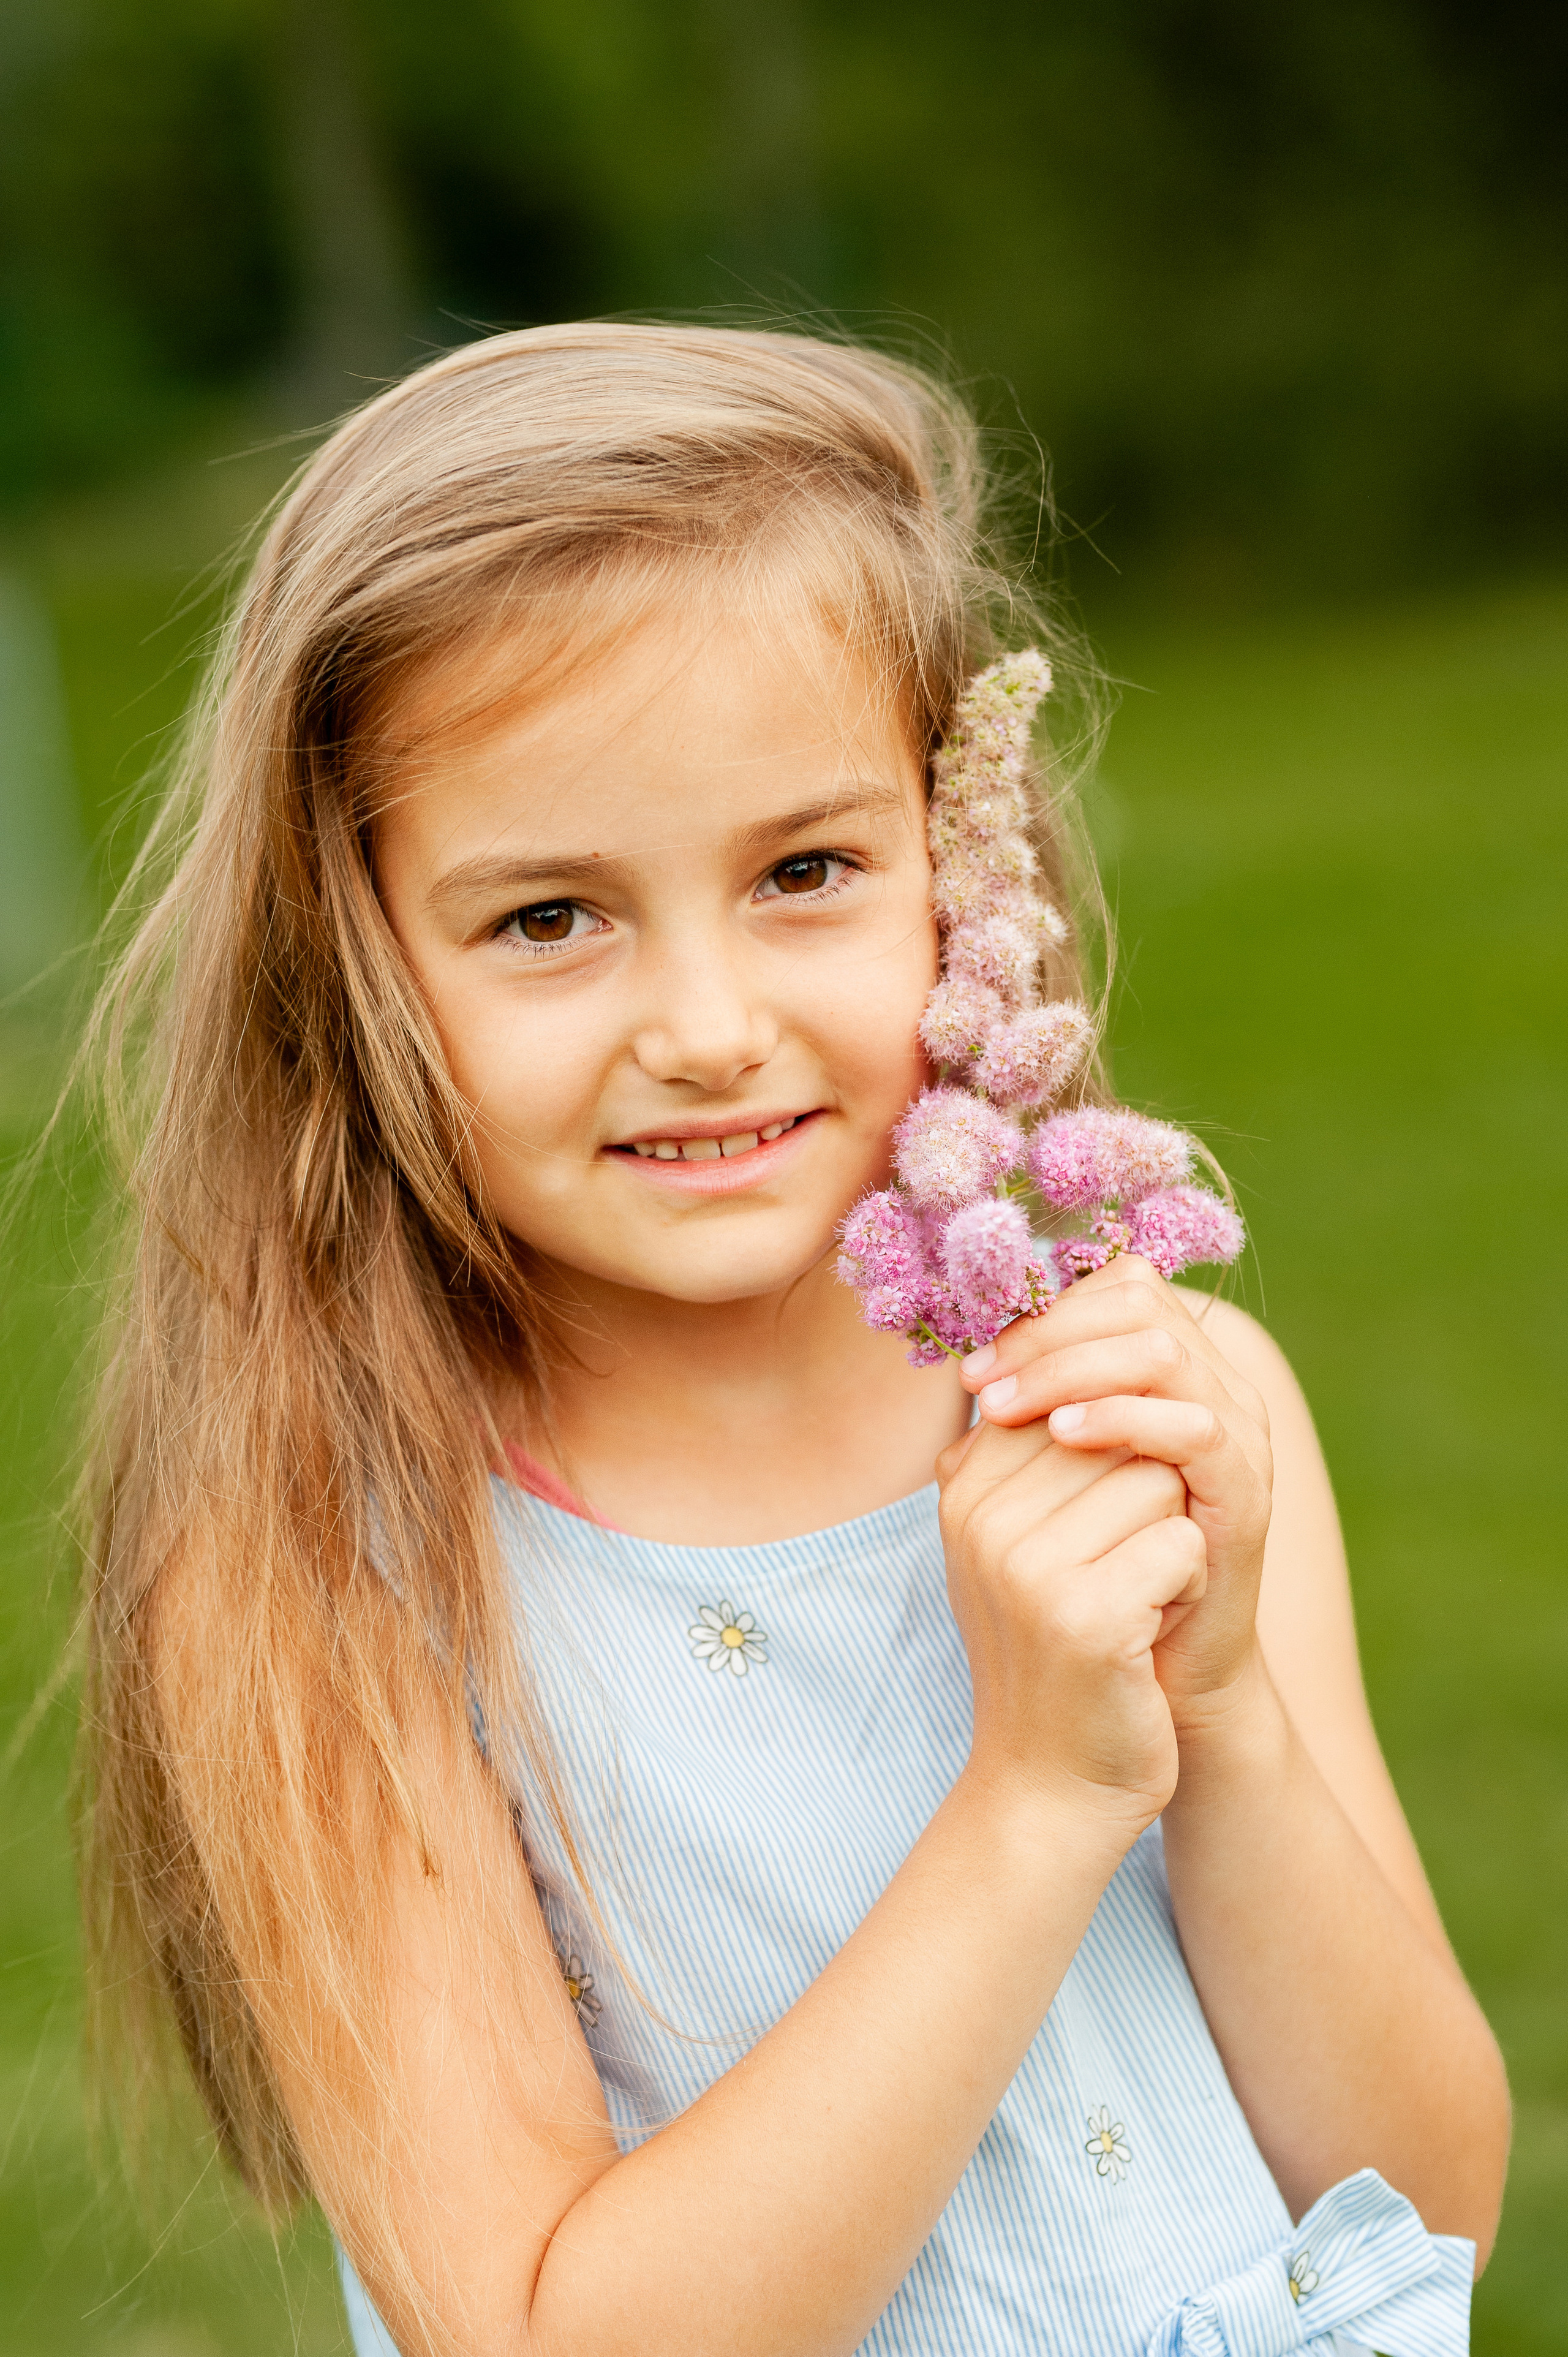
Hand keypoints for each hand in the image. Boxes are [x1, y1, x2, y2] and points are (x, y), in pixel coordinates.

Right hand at [936, 1407, 1204, 1830]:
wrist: (1049, 1785)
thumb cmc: (1055, 1650)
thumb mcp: (1022, 1538)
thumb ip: (1036, 1447)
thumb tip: (1087, 1329)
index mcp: (964, 1486)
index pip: (1074, 1396)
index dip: (1116, 1455)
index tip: (1096, 1531)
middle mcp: (983, 1516)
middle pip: (1121, 1432)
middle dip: (1148, 1494)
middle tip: (1117, 1572)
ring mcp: (1028, 1565)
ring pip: (1159, 1480)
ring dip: (1170, 1540)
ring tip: (1130, 1601)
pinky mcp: (1086, 1615)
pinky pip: (1182, 1545)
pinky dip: (1185, 1586)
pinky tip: (1148, 1633)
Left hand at [958, 1258, 1273, 1724]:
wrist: (1146, 1674)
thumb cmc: (1093, 1571)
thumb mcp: (1052, 1481)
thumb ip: (1029, 1420)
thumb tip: (968, 1372)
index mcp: (1173, 1374)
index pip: (1117, 1290)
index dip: (1043, 1314)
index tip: (974, 1368)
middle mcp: (1216, 1388)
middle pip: (1140, 1304)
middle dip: (1049, 1334)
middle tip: (982, 1383)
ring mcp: (1239, 1436)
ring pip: (1165, 1353)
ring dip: (1073, 1369)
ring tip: (1008, 1407)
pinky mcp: (1245, 1491)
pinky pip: (1196, 1428)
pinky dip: (1125, 1420)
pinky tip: (1064, 1439)